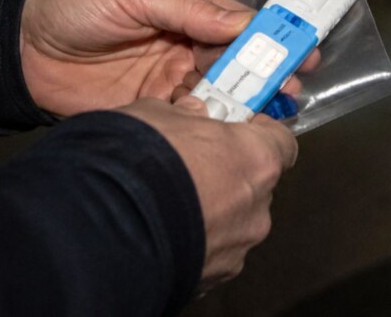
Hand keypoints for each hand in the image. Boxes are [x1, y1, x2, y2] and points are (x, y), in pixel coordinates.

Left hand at [20, 0, 304, 116]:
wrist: (18, 46)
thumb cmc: (73, 3)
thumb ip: (189, 8)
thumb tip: (242, 21)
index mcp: (185, 10)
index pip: (239, 23)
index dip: (271, 35)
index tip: (300, 48)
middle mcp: (183, 47)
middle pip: (237, 63)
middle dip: (267, 75)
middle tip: (290, 88)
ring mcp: (168, 82)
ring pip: (219, 95)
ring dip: (244, 104)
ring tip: (268, 113)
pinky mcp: (150, 114)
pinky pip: (189, 122)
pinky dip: (209, 128)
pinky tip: (227, 131)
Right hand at [120, 96, 297, 291]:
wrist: (109, 224)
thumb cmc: (142, 159)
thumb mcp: (159, 114)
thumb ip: (185, 115)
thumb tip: (190, 113)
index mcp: (257, 159)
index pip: (282, 143)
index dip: (260, 135)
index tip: (239, 130)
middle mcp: (257, 207)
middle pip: (255, 185)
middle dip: (228, 175)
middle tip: (192, 166)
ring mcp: (238, 247)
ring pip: (234, 223)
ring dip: (211, 212)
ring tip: (169, 205)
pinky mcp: (214, 277)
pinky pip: (212, 253)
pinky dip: (194, 242)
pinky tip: (162, 232)